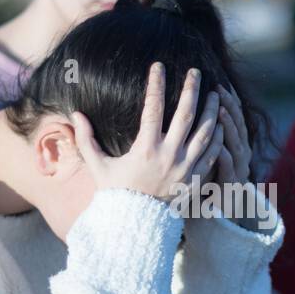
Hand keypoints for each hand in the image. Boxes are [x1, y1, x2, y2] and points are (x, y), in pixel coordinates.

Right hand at [70, 63, 223, 204]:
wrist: (135, 227)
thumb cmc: (115, 195)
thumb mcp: (98, 167)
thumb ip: (86, 140)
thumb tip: (75, 114)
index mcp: (145, 149)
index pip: (153, 107)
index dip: (156, 84)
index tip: (158, 66)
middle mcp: (169, 156)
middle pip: (186, 115)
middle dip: (192, 90)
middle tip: (196, 72)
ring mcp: (186, 169)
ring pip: (205, 133)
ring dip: (212, 111)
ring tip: (216, 94)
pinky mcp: (196, 180)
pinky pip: (212, 155)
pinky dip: (217, 138)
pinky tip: (220, 124)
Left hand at [205, 82, 263, 229]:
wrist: (214, 220)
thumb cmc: (201, 188)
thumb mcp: (200, 161)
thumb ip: (196, 140)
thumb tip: (181, 115)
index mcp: (231, 148)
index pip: (231, 119)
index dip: (229, 102)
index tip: (219, 85)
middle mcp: (237, 157)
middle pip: (237, 127)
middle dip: (230, 107)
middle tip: (220, 90)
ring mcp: (236, 173)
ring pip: (237, 146)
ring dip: (230, 129)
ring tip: (221, 113)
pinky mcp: (230, 189)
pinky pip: (230, 172)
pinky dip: (227, 160)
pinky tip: (222, 149)